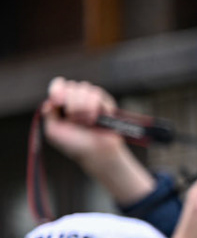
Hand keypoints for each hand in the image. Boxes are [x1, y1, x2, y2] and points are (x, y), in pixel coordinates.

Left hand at [39, 78, 157, 203]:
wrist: (98, 153)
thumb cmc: (75, 145)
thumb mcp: (53, 131)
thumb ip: (48, 114)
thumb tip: (51, 100)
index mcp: (62, 104)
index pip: (58, 85)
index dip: (58, 90)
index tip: (59, 102)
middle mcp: (76, 99)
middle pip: (72, 86)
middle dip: (72, 104)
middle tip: (75, 121)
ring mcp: (92, 100)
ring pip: (86, 89)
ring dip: (85, 107)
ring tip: (87, 123)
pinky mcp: (106, 103)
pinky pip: (100, 95)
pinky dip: (97, 107)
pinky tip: (97, 119)